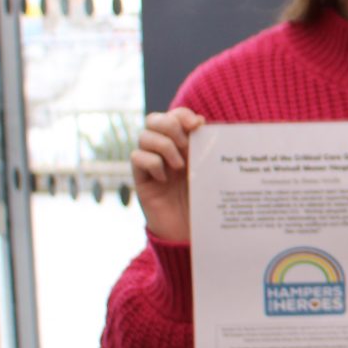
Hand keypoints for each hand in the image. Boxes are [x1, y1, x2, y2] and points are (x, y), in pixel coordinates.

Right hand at [131, 108, 204, 243]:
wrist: (190, 232)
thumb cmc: (204, 202)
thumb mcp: (210, 172)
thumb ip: (207, 148)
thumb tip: (203, 122)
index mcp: (183, 144)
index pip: (174, 116)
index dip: (182, 114)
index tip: (197, 125)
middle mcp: (164, 150)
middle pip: (154, 119)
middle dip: (170, 125)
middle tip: (186, 144)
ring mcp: (151, 164)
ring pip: (144, 136)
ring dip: (164, 146)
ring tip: (180, 166)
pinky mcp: (141, 179)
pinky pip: (137, 158)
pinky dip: (152, 163)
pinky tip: (165, 179)